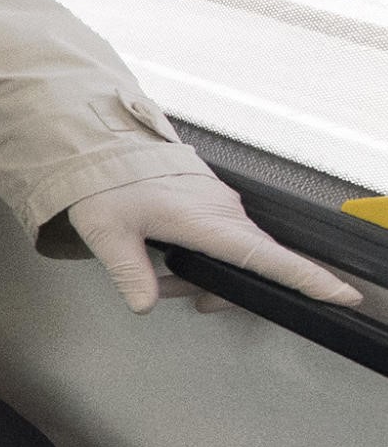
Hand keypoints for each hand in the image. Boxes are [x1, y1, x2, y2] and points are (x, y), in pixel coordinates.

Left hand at [67, 174, 361, 313]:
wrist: (105, 141)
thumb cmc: (108, 180)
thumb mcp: (108, 230)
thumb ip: (129, 271)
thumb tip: (143, 305)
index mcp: (208, 221)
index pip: (268, 257)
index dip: (307, 279)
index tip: (342, 294)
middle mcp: (224, 212)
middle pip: (253, 265)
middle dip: (230, 290)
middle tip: (196, 300)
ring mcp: (220, 206)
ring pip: (234, 254)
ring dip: (206, 276)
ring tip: (164, 283)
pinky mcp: (211, 202)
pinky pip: (222, 238)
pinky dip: (203, 258)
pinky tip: (168, 265)